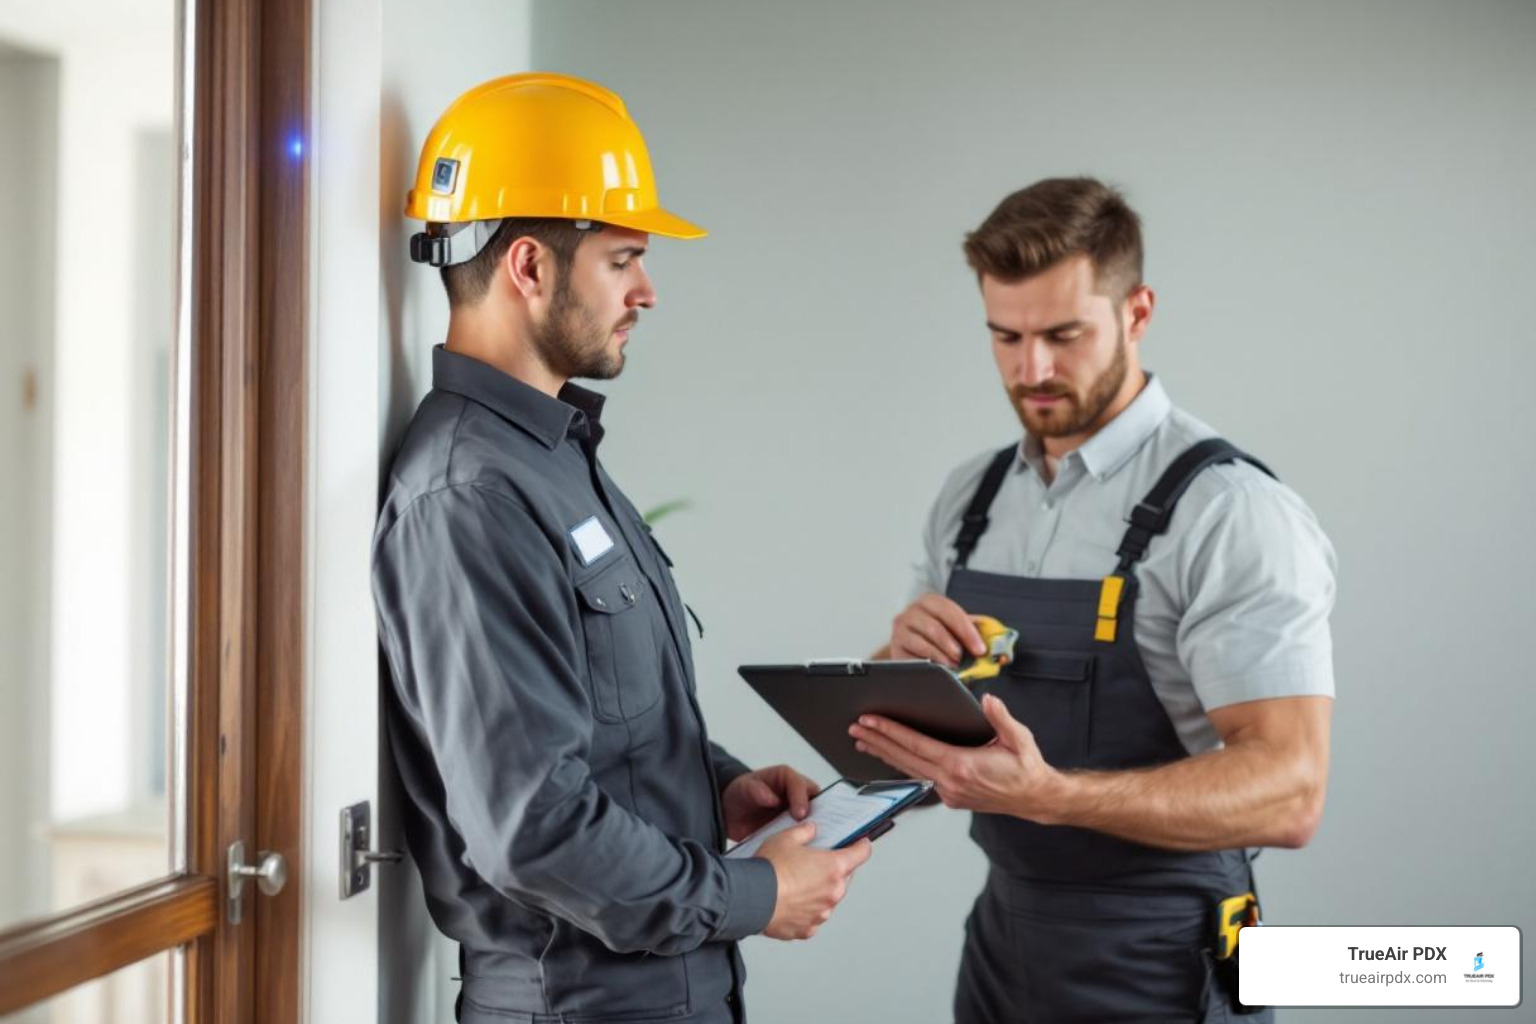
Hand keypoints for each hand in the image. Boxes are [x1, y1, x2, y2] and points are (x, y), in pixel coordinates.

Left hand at [721, 765, 818, 841]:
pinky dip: (807, 841)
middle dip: (817, 815)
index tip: (800, 814)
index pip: (800, 785)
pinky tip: (805, 851)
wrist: (730, 815)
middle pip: (816, 802)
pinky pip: (806, 834)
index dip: (801, 799)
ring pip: (815, 819)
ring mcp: (797, 812)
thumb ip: (756, 790)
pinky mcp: (795, 828)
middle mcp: (797, 794)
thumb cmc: (740, 794)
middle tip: (813, 830)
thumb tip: (773, 798)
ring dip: (815, 830)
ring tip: (815, 842)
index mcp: (786, 778)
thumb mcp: (743, 788)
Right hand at [757, 823, 872, 939]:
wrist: (750, 899)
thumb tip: (811, 829)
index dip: (861, 846)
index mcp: (834, 867)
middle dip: (832, 870)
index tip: (861, 844)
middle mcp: (833, 893)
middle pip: (844, 877)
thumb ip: (804, 831)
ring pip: (827, 899)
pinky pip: (812, 917)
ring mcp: (821, 914)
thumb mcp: (785, 838)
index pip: (861, 854)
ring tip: (795, 884)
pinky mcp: (807, 929)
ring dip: (818, 892)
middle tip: (812, 863)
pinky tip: (790, 902)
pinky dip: (805, 910)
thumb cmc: (768, 870)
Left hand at [848, 693, 1064, 820]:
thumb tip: (988, 700)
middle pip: (904, 758)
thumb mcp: (1019, 738)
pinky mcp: (950, 797)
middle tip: (855, 727)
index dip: (890, 731)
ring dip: (884, 754)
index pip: (916, 745)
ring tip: (862, 742)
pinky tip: (889, 757)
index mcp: (962, 765)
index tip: (870, 720)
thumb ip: (1001, 718)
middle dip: (877, 741)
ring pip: (908, 770)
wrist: (1034, 798)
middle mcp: (950, 782)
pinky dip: (901, 766)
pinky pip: (919, 778)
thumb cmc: (1026, 767)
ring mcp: (948, 792)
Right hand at [889, 593, 986, 665]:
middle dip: (954, 645)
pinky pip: (912, 658)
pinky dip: (928, 665)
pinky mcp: (895, 648)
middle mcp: (911, 612)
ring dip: (942, 657)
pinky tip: (938, 670)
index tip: (980, 649)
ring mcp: (900, 630)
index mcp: (930, 601)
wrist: (912, 645)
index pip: (950, 612)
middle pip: (934, 627)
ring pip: (922, 643)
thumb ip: (977, 631)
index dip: (967, 631)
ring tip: (953, 666)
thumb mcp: (956, 627)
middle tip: (964, 659)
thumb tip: (1000, 645)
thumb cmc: (939, 634)